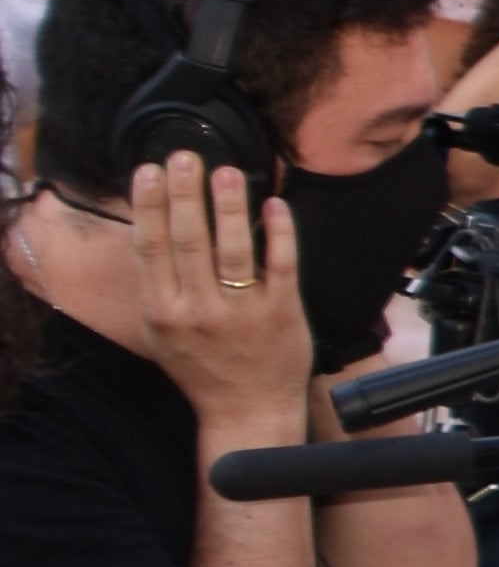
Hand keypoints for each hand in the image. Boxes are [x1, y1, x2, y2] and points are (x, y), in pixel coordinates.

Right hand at [131, 150, 311, 425]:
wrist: (247, 409)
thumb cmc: (201, 366)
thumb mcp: (160, 331)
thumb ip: (155, 284)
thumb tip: (149, 228)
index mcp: (162, 313)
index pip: (151, 248)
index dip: (149, 206)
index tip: (149, 170)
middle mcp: (197, 311)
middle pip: (189, 241)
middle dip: (184, 194)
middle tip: (184, 156)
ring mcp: (242, 312)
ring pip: (233, 249)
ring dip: (228, 206)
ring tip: (225, 171)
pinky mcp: (281, 313)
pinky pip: (280, 265)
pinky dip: (278, 233)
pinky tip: (274, 204)